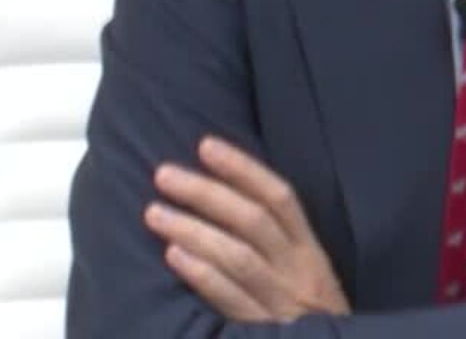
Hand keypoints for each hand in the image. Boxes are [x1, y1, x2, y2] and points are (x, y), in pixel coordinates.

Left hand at [144, 136, 350, 321]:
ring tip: (155, 213)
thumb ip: (278, 246)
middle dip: (206, 193)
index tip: (206, 146)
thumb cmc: (310, 320)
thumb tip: (225, 202)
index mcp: (310, 252)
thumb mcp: (309, 277)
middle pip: (253, 221)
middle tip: (164, 175)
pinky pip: (231, 299)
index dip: (243, 169)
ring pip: (238, 257)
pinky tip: (174, 257)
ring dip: (194, 231)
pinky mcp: (264, 333)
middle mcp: (299, 272)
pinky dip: (202, 275)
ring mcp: (282, 303)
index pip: (280, 198)